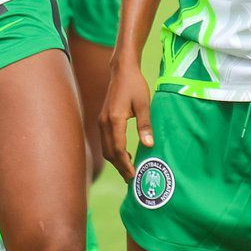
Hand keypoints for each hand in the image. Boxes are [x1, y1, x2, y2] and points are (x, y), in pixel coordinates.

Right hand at [99, 62, 155, 180]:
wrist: (122, 71)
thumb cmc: (135, 85)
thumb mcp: (144, 104)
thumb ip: (145, 125)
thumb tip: (149, 145)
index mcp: (114, 119)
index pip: (118, 149)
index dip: (126, 164)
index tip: (134, 176)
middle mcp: (104, 122)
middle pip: (109, 152)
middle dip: (120, 167)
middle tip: (132, 179)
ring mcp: (101, 121)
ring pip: (106, 148)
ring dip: (116, 161)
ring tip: (129, 170)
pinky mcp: (103, 120)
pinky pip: (106, 142)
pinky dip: (114, 152)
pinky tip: (126, 155)